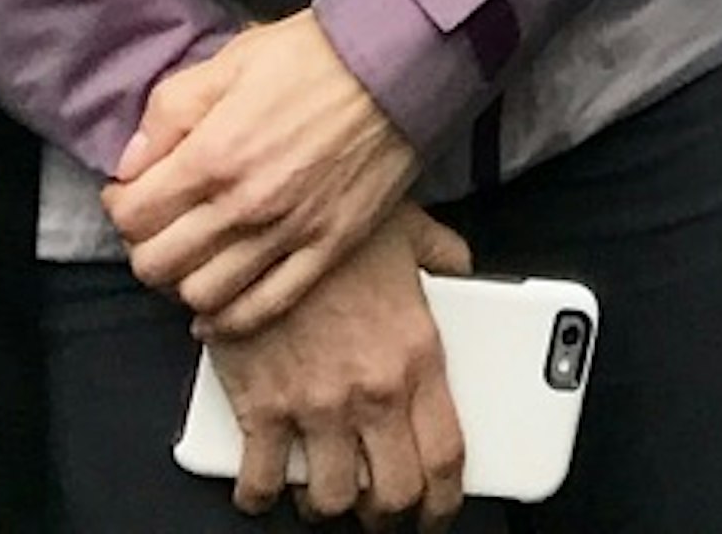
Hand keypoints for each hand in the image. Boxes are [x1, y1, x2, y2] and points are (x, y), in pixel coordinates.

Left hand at [106, 12, 416, 330]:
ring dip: (184, 281)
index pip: (133, 215)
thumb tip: (132, 159)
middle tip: (159, 225)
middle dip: (145, 246)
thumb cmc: (318, 54)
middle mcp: (244, 204)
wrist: (400, 63)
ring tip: (193, 255)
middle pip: (157, 265)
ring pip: (202, 295)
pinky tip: (220, 303)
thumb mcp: (233, 57)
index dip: (121, 205)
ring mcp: (287, 233)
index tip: (132, 192)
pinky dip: (230, 316)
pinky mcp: (326, 249)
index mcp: (214, 153)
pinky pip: (262, 307)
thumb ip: (171, 108)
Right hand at [204, 206, 472, 519]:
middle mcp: (372, 391)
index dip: (444, 501)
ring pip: (331, 499)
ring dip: (330, 505)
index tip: (438, 513)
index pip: (446, 454)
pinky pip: (259, 481)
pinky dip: (259, 495)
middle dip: (388, 514)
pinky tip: (264, 486)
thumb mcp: (411, 230)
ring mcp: (315, 404)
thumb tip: (462, 268)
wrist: (268, 216)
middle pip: (393, 494)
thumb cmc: (340, 222)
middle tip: (381, 510)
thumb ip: (445, 257)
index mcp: (417, 354)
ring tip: (327, 492)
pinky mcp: (261, 406)